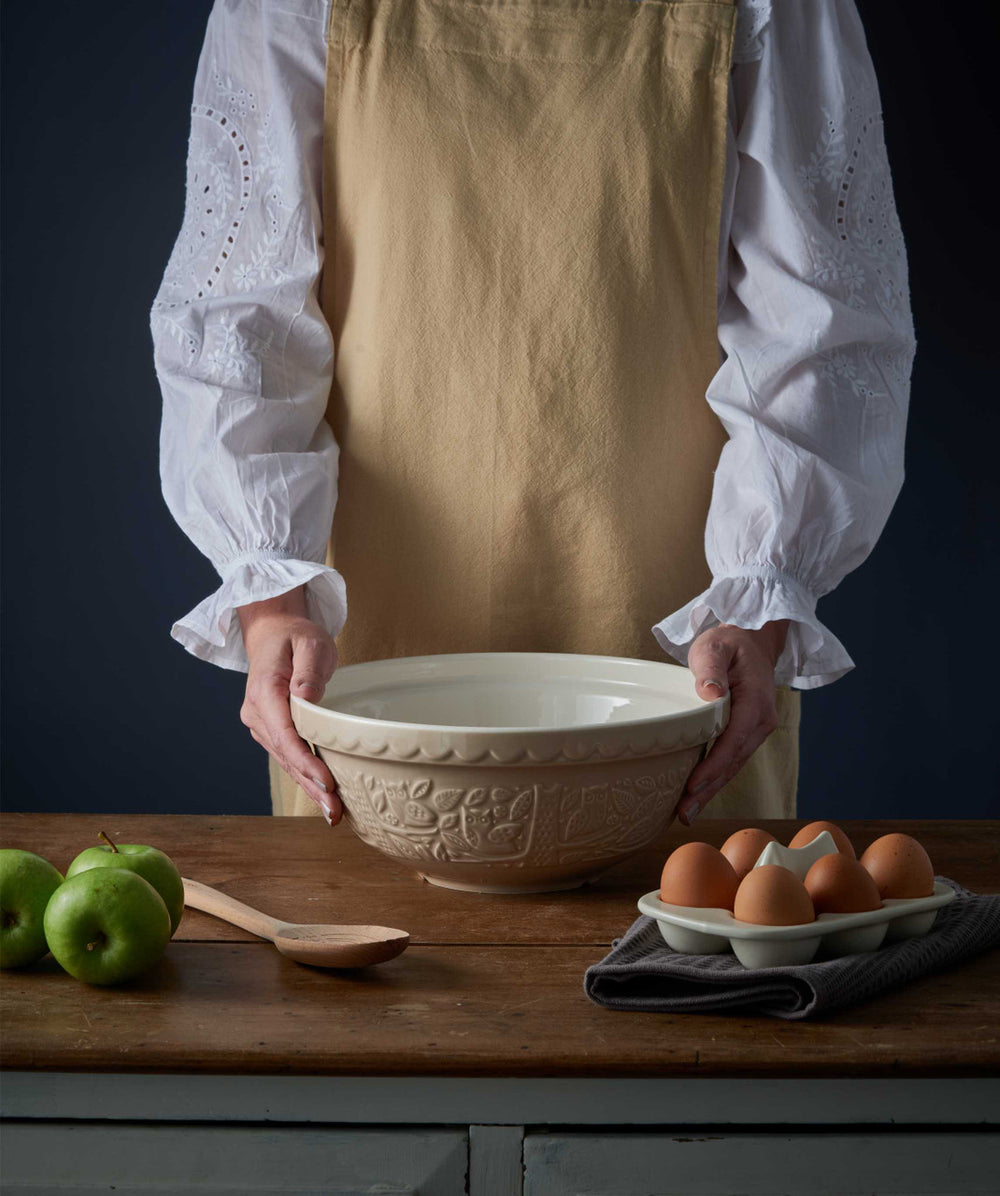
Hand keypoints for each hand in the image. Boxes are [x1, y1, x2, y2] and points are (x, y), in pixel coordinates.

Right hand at [237, 585, 341, 823]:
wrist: (274, 634)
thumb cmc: (296, 637)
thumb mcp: (310, 643)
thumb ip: (309, 670)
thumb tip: (306, 697)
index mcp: (264, 691)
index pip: (285, 733)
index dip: (305, 761)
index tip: (326, 781)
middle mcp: (257, 713)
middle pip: (286, 755)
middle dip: (311, 785)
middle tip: (335, 812)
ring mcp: (261, 724)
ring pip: (286, 761)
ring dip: (309, 787)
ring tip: (333, 813)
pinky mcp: (271, 731)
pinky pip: (288, 756)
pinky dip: (305, 776)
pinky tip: (322, 796)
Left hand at [676, 619, 789, 825]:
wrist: (750, 641)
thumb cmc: (729, 643)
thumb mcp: (715, 646)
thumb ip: (711, 668)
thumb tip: (711, 692)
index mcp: (756, 701)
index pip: (734, 739)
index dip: (714, 764)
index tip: (693, 784)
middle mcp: (761, 721)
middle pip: (734, 761)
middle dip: (709, 788)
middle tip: (683, 812)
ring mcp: (756, 730)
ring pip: (733, 766)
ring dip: (711, 790)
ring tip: (686, 812)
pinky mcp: (746, 734)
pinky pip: (731, 760)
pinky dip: (715, 779)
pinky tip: (698, 795)